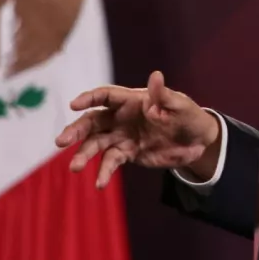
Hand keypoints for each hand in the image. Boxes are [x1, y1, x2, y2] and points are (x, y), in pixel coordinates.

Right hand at [55, 70, 221, 188]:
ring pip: (96, 143)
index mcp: (132, 100)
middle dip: (76, 130)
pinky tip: (99, 184)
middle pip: (93, 121)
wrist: (197, 141)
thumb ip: (164, 95)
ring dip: (84, 154)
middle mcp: (122, 117)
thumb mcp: (180, 105)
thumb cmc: (188, 115)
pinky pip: (111, 162)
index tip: (73, 105)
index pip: (106, 96)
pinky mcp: (127, 153)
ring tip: (75, 167)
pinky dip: (104, 172)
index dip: (89, 98)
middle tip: (61, 141)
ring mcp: (122, 136)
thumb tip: (156, 75)